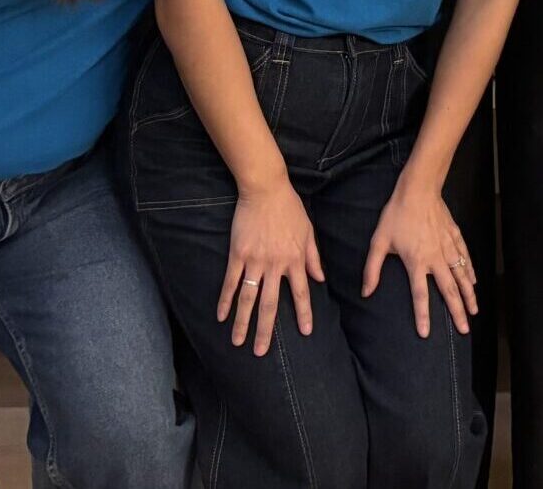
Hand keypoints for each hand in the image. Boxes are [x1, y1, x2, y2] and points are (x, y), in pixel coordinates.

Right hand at [220, 182, 324, 354]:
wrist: (266, 190)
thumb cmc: (290, 209)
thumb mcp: (308, 231)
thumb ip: (313, 257)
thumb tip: (321, 279)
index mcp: (296, 260)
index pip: (302, 293)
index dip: (304, 313)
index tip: (306, 332)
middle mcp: (276, 265)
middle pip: (270, 304)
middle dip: (265, 331)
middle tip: (260, 353)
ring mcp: (255, 261)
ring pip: (248, 299)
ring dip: (243, 323)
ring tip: (237, 342)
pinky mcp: (238, 254)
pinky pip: (231, 282)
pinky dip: (225, 300)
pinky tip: (221, 316)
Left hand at [362, 185, 477, 338]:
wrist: (419, 190)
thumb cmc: (396, 215)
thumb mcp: (378, 242)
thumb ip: (372, 269)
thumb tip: (366, 292)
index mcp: (416, 262)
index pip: (420, 295)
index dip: (423, 316)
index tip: (426, 334)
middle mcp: (436, 258)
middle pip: (449, 291)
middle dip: (457, 312)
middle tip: (465, 329)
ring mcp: (448, 248)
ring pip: (462, 276)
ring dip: (469, 295)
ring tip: (474, 311)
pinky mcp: (455, 237)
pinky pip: (465, 258)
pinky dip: (470, 272)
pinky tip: (474, 282)